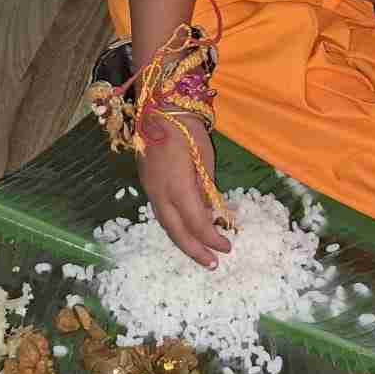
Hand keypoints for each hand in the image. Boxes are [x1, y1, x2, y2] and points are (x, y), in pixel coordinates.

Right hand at [138, 114, 230, 268]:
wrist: (160, 108)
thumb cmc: (189, 131)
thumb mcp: (205, 161)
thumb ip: (207, 190)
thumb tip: (212, 215)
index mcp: (177, 186)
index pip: (196, 222)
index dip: (212, 238)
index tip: (227, 247)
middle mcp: (160, 193)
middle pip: (176, 230)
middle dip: (194, 250)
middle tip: (212, 265)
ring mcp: (150, 189)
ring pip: (166, 224)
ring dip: (183, 241)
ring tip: (200, 254)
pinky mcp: (147, 184)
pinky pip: (161, 212)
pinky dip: (175, 225)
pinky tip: (186, 231)